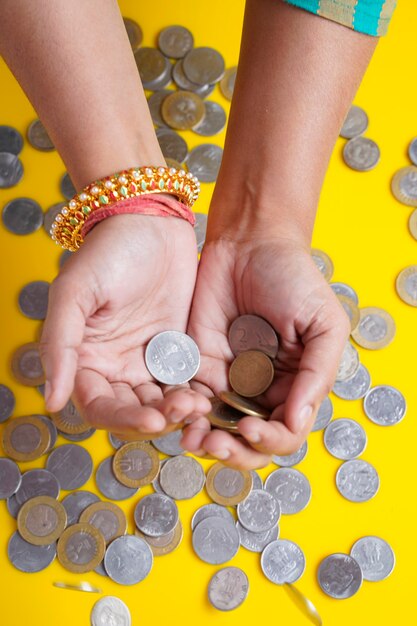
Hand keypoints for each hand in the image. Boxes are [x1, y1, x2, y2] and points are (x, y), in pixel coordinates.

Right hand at [40, 213, 210, 436]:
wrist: (152, 223)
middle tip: (184, 409)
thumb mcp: (74, 293)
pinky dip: (196, 394)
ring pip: (162, 403)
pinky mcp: (177, 350)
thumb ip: (59, 346)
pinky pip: (186, 383)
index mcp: (86, 359)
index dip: (123, 419)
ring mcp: (148, 360)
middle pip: (134, 412)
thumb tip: (51, 400)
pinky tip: (208, 395)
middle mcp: (116, 366)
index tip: (152, 419)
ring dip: (179, 410)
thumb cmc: (107, 251)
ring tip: (199, 404)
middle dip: (158, 418)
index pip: (100, 407)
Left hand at [183, 234, 349, 468]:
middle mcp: (262, 389)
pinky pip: (190, 398)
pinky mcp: (198, 363)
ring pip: (217, 427)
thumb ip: (317, 374)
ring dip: (206, 440)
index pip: (285, 432)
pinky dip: (184, 413)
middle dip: (234, 451)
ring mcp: (228, 378)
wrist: (251, 242)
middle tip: (217, 445)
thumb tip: (298, 421)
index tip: (251, 430)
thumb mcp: (323, 325)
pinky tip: (178, 414)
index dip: (270, 440)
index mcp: (296, 385)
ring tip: (194, 438)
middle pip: (249, 440)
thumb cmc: (294, 279)